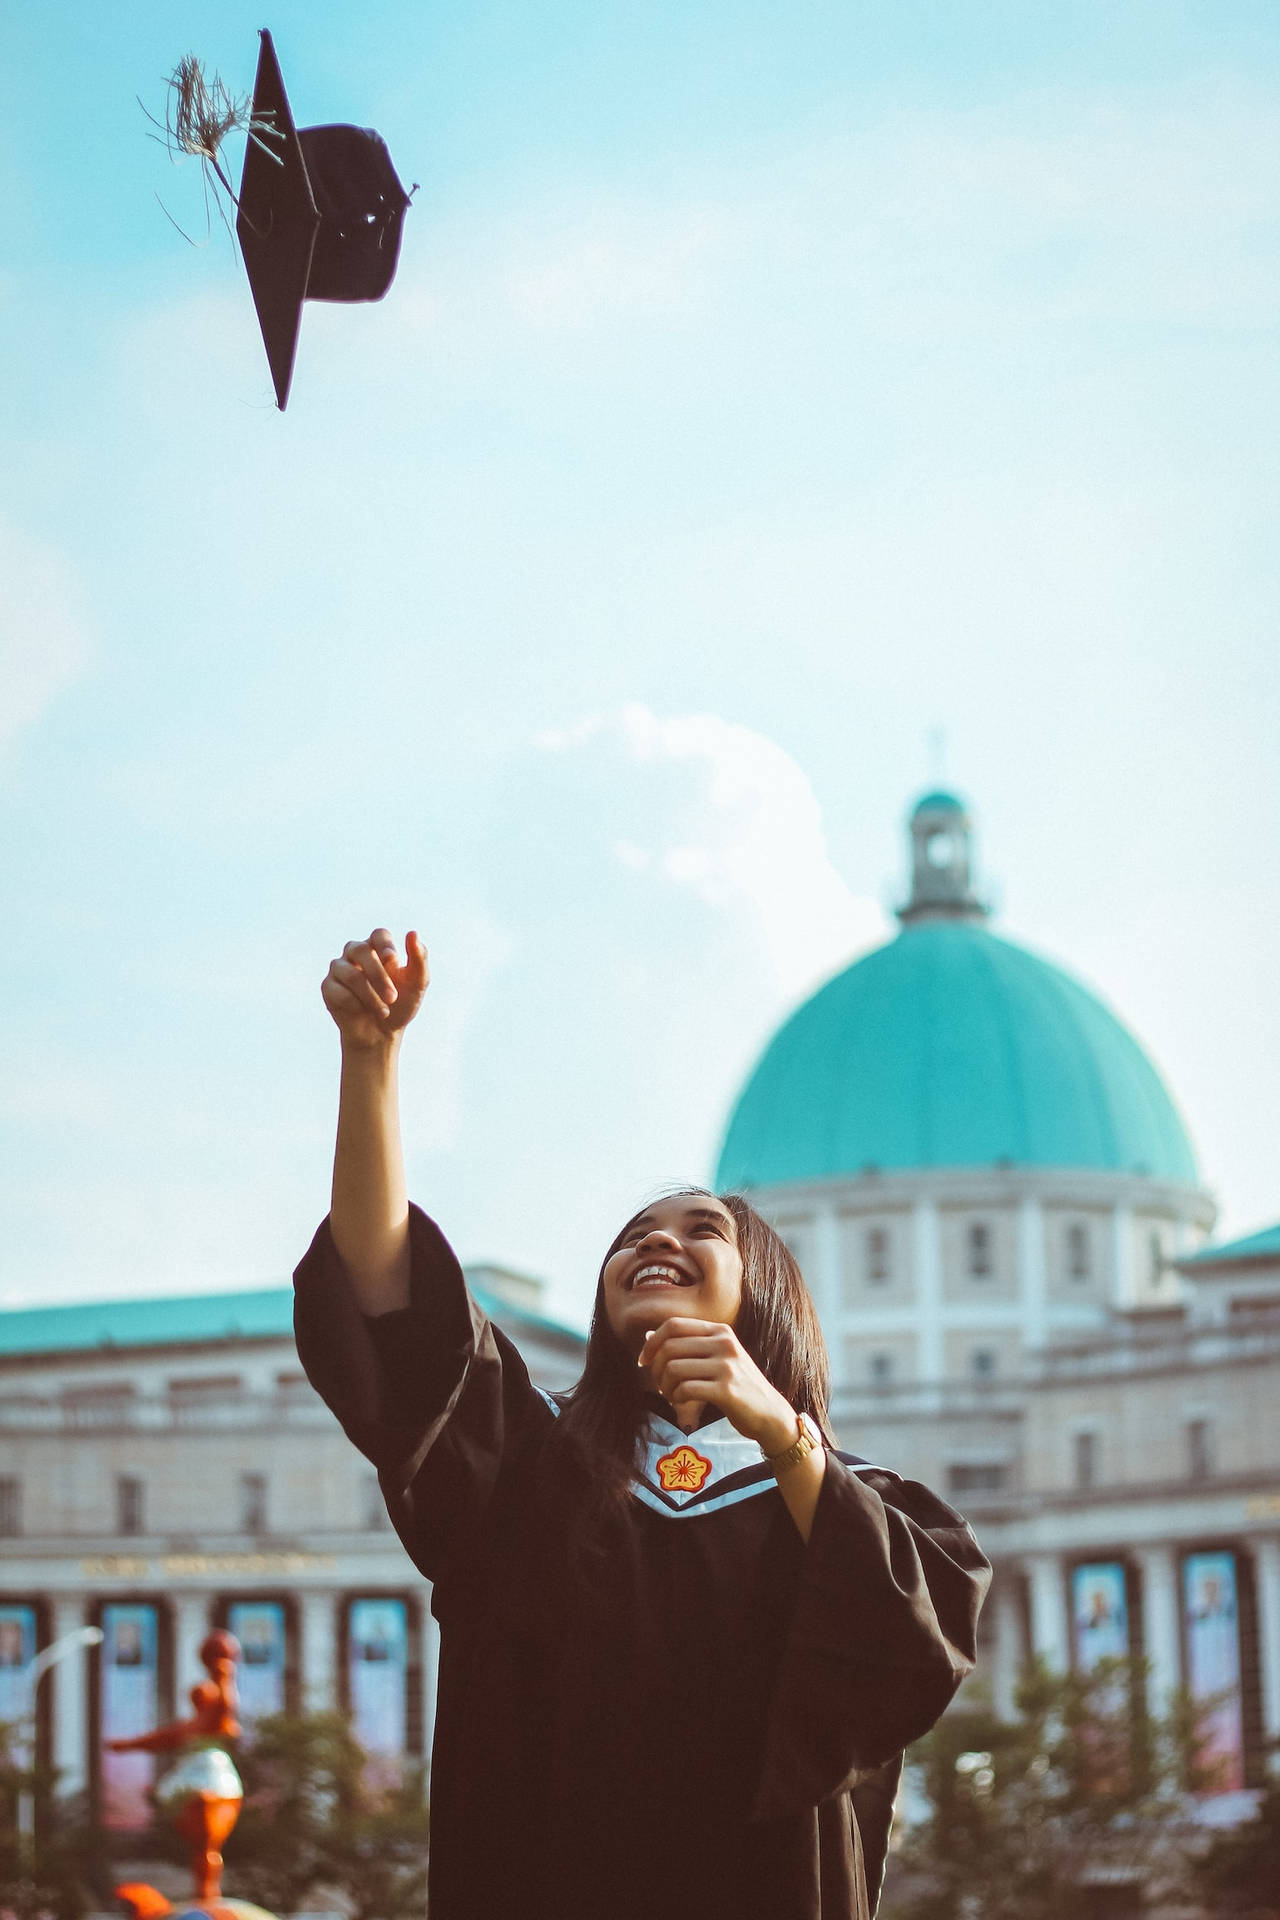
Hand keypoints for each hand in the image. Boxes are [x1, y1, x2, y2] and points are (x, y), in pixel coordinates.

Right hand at [321, 929, 428, 1050]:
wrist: (381, 1034)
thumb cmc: (401, 1004)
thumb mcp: (417, 984)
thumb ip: (419, 959)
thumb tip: (413, 933)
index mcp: (377, 948)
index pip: (379, 935)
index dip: (384, 945)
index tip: (392, 960)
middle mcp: (355, 953)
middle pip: (361, 951)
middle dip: (379, 976)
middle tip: (392, 998)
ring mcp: (339, 969)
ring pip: (350, 974)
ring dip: (370, 996)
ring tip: (383, 1012)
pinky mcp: (328, 987)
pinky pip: (338, 991)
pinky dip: (355, 1005)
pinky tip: (362, 1012)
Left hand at [638, 1317, 796, 1450]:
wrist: (770, 1414)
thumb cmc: (738, 1386)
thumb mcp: (717, 1358)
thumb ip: (686, 1347)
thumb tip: (648, 1336)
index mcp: (720, 1331)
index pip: (674, 1325)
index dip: (652, 1342)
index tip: (644, 1361)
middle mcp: (724, 1343)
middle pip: (670, 1347)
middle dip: (656, 1369)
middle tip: (660, 1385)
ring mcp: (727, 1365)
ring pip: (674, 1369)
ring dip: (665, 1386)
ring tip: (671, 1395)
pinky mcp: (726, 1390)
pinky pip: (685, 1389)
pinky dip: (676, 1397)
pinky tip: (681, 1403)